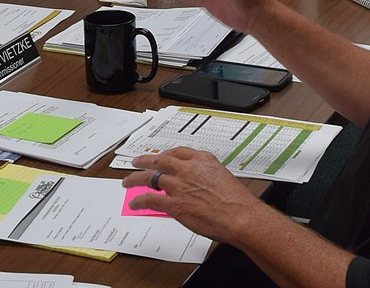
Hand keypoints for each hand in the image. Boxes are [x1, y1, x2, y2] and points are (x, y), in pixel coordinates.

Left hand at [123, 147, 261, 242]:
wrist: (241, 216)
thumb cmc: (237, 201)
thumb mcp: (222, 176)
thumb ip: (206, 175)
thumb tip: (197, 183)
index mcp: (202, 160)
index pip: (178, 152)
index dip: (166, 154)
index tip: (161, 157)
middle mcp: (187, 169)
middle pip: (159, 161)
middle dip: (145, 160)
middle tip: (136, 161)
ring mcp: (179, 186)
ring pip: (150, 177)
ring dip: (135, 179)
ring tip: (128, 181)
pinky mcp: (174, 203)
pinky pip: (151, 199)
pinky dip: (140, 200)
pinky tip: (135, 202)